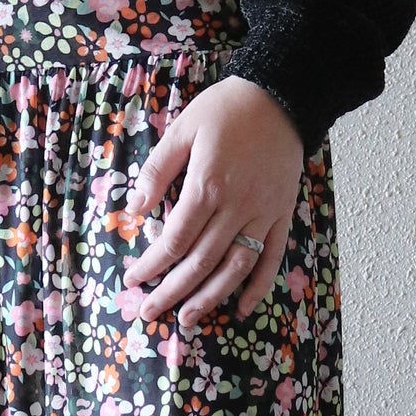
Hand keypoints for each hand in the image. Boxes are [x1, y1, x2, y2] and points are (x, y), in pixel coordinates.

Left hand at [120, 76, 304, 329]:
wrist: (281, 96)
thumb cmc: (226, 109)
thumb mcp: (182, 130)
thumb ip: (157, 171)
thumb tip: (134, 208)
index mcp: (207, 186)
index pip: (175, 239)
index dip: (152, 264)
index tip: (133, 280)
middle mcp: (236, 207)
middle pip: (201, 261)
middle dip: (172, 291)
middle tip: (150, 313)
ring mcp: (263, 213)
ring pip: (235, 267)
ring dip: (210, 297)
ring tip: (188, 319)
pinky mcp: (282, 214)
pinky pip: (272, 257)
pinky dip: (258, 287)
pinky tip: (241, 308)